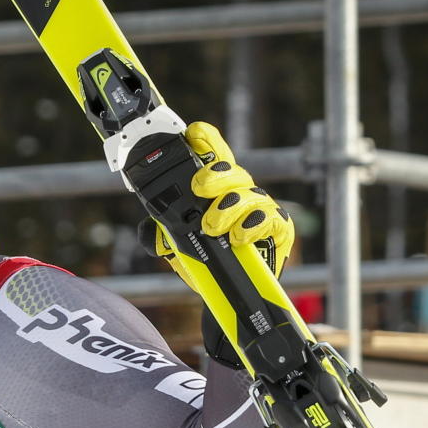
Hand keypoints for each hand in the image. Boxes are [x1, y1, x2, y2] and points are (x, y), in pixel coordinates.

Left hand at [144, 121, 294, 288]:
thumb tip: (149, 230)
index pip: (211, 154)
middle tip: (198, 188)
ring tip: (212, 226)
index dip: (203, 140)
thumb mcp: (177, 246)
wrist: (225, 292)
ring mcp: (260, 209)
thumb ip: (161, 234)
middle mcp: (238, 193)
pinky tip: (238, 236)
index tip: (192, 135)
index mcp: (214, 189)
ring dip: (228, 207)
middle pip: (231, 169)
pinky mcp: (278, 229)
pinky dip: (253, 225)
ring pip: (249, 192)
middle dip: (214, 174)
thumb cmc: (206, 260)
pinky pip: (271, 218)